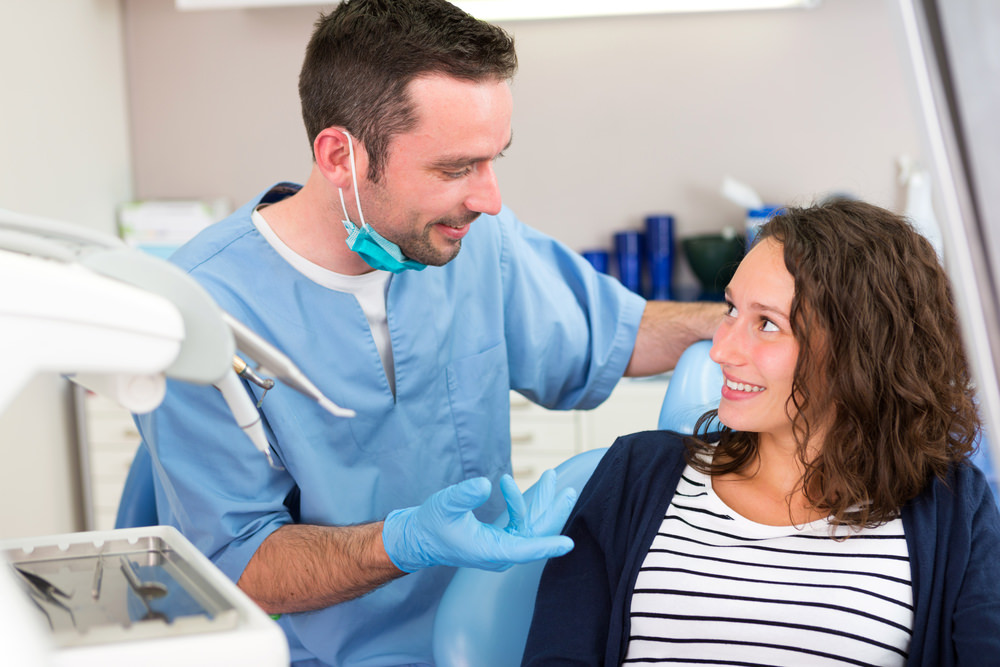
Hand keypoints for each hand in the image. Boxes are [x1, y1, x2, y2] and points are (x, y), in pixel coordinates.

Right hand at [382, 476, 574, 572]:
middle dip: (553, 511)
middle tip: (567, 490)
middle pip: (536, 534)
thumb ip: (463, 496)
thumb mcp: (445, 505)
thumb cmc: (431, 523)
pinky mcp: (501, 539)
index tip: (568, 544)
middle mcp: (501, 553)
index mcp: (490, 551)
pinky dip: (530, 504)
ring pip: (532, 526)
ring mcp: (503, 547)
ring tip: (553, 477)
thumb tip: (485, 485)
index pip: (525, 550)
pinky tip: (537, 487)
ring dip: (543, 502)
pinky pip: (523, 523)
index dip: (547, 545)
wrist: (421, 536)